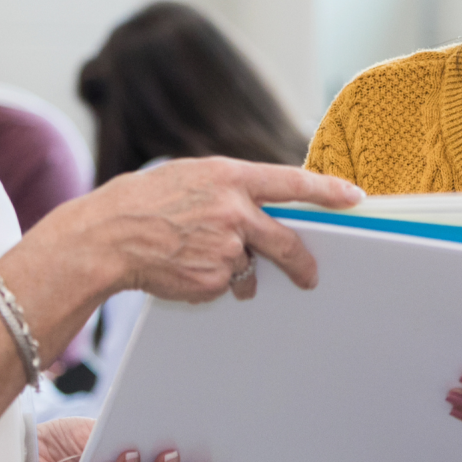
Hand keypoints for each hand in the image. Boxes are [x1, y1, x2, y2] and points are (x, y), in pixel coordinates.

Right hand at [70, 158, 362, 303]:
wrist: (107, 236)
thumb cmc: (144, 202)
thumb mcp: (190, 177)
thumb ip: (230, 189)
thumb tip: (263, 210)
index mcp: (229, 178)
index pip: (292, 183)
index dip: (327, 190)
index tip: (354, 197)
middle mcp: (234, 212)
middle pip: (285, 241)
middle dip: (301, 263)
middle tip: (309, 275)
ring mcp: (225, 248)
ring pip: (247, 266)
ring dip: (233, 268)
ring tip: (193, 255)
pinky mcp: (213, 280)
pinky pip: (223, 284)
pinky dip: (209, 280)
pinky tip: (181, 267)